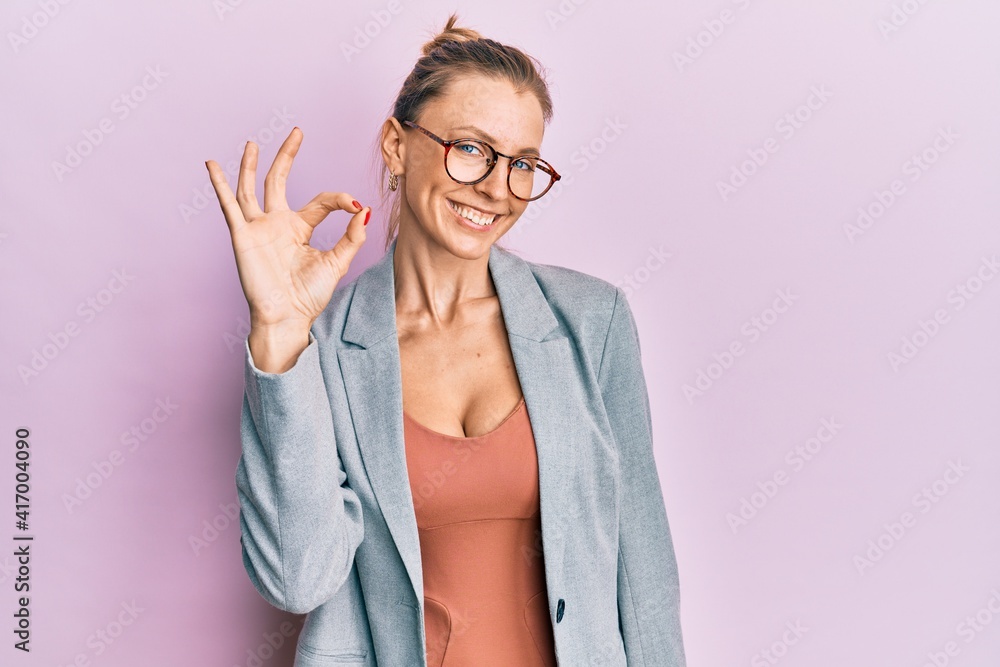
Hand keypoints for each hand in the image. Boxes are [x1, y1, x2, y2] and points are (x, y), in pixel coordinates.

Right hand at [206, 126, 369, 332]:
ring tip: (252, 143)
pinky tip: (212, 165)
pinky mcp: (242, 236)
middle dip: (287, 156)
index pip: (321, 202)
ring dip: (250, 165)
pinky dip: (220, 185)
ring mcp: (258, 228)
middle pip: (279, 181)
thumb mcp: (337, 263)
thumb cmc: (309, 296)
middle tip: (297, 132)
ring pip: (251, 188)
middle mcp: (277, 224)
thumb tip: (365, 210)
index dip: (340, 200)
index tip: (355, 205)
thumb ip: (352, 237)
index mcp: (300, 229)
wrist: (287, 317)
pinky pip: (229, 206)